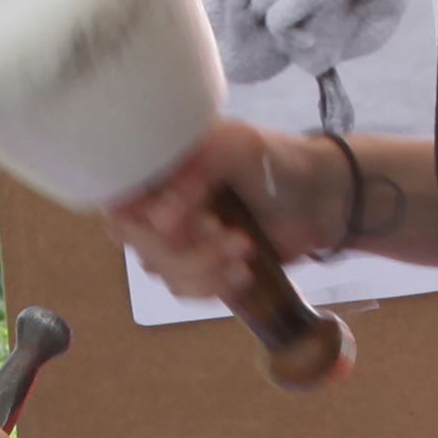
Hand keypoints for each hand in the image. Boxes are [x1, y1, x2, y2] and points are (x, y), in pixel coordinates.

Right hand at [101, 118, 338, 301]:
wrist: (320, 202)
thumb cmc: (278, 163)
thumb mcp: (239, 148)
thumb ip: (197, 170)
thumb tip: (161, 219)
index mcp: (160, 164)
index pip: (117, 196)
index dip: (140, 217)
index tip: (179, 219)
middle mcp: (158, 199)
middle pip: (135, 239)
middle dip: (183, 246)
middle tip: (225, 232)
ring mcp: (175, 235)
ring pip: (158, 268)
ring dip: (203, 267)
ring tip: (245, 248)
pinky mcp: (196, 266)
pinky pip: (181, 288)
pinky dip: (212, 285)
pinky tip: (242, 270)